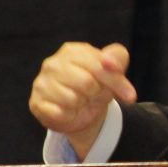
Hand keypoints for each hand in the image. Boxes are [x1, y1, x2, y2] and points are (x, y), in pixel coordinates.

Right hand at [28, 42, 136, 158]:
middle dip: (97, 94)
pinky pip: (58, 112)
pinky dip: (69, 115)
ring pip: (72, 99)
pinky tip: (68, 111)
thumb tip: (109, 63)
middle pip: (87, 83)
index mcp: (73, 51)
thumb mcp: (114, 71)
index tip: (130, 97)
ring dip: (82, 105)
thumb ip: (117, 59)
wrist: (80, 110)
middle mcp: (53, 63)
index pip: (100, 66)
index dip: (117, 83)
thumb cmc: (97, 85)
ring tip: (80, 101)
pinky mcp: (36, 102)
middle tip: (94, 95)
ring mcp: (42, 82)